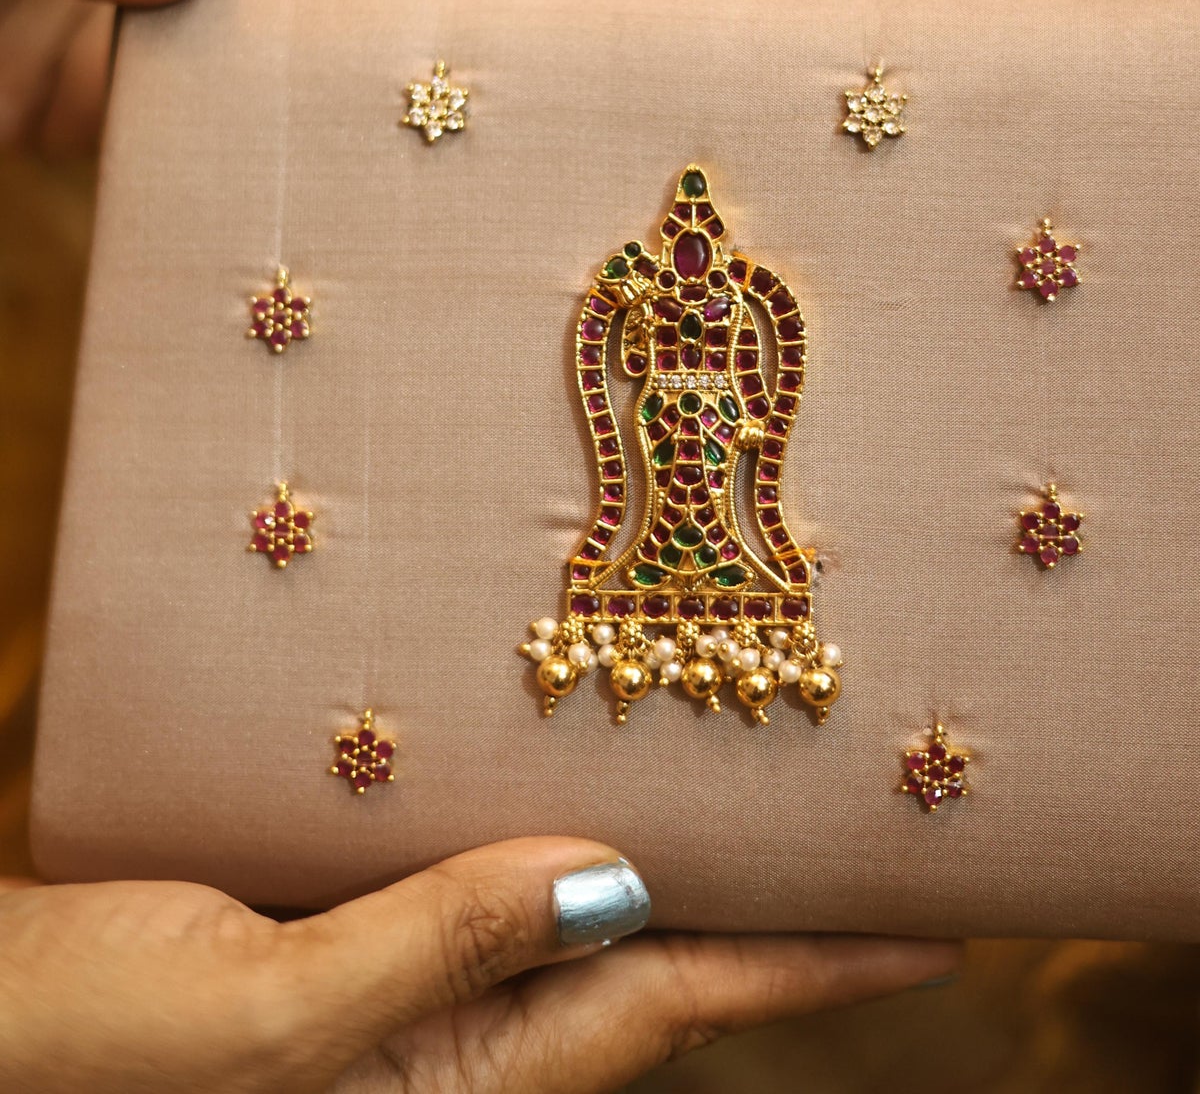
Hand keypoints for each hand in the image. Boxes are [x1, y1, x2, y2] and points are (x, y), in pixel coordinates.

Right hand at [0, 841, 960, 1091]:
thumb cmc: (90, 1051)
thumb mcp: (268, 1012)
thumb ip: (441, 948)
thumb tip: (611, 881)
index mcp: (458, 1084)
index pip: (675, 1006)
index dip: (815, 969)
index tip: (939, 928)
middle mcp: (452, 1038)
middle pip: (645, 960)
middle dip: (763, 904)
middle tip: (864, 827)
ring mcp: (403, 980)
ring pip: (567, 902)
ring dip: (663, 845)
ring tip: (751, 773)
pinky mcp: (348, 919)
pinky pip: (480, 865)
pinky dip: (541, 811)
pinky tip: (563, 748)